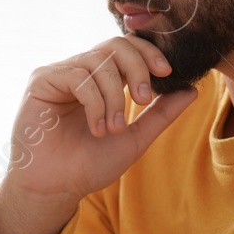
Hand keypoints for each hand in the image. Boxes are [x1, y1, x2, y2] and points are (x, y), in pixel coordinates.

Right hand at [0, 36, 198, 233]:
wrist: (57, 188)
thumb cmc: (90, 166)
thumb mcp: (135, 138)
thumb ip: (161, 114)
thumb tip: (193, 89)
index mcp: (102, 80)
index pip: (128, 48)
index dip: (149, 52)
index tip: (167, 73)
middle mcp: (81, 71)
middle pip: (115, 45)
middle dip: (137, 68)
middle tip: (143, 98)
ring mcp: (60, 74)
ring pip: (98, 62)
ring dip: (114, 97)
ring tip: (113, 128)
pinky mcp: (41, 81)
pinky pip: (77, 77)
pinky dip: (95, 103)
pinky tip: (96, 128)